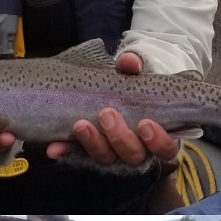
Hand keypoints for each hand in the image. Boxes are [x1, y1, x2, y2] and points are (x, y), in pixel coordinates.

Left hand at [46, 51, 180, 167]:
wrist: (112, 84)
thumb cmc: (133, 80)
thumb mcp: (136, 70)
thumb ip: (134, 65)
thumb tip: (128, 62)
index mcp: (160, 135)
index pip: (166, 149)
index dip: (158, 141)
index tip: (145, 123)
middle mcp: (139, 149)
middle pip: (134, 156)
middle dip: (119, 137)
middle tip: (106, 114)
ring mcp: (113, 152)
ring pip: (107, 158)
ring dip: (93, 143)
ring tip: (80, 125)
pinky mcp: (89, 150)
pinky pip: (78, 156)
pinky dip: (66, 151)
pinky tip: (54, 147)